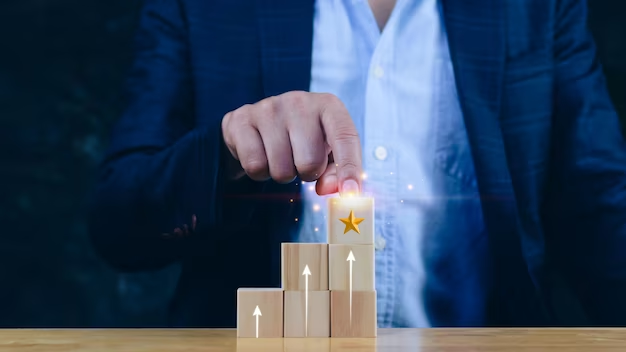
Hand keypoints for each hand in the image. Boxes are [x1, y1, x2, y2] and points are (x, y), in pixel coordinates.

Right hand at [221, 91, 361, 194]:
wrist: (260, 124)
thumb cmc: (303, 140)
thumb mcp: (327, 152)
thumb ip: (336, 172)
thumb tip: (328, 189)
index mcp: (328, 105)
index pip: (345, 137)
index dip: (350, 168)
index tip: (351, 193)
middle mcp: (299, 101)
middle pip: (309, 162)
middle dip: (305, 173)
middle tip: (299, 161)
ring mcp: (268, 107)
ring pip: (280, 169)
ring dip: (282, 174)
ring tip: (281, 156)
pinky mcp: (241, 119)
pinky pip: (254, 165)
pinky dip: (259, 172)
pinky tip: (261, 154)